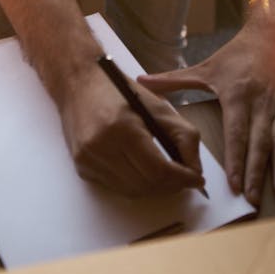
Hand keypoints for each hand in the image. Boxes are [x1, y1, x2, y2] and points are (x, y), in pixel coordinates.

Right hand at [59, 63, 204, 196]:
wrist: (77, 82)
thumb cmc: (119, 89)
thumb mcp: (157, 105)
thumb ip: (183, 136)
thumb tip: (195, 170)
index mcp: (123, 127)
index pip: (158, 170)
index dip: (182, 179)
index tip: (197, 179)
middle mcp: (102, 147)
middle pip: (146, 185)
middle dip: (171, 185)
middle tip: (185, 178)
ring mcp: (89, 160)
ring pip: (131, 191)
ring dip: (153, 188)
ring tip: (166, 176)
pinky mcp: (82, 167)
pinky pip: (115, 187)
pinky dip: (134, 184)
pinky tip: (141, 170)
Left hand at [138, 24, 274, 206]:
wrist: (269, 37)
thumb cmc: (235, 55)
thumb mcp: (205, 66)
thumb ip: (173, 79)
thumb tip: (143, 82)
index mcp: (237, 94)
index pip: (236, 132)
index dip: (236, 158)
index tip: (234, 182)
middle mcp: (259, 104)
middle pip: (258, 143)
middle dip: (256, 172)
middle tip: (251, 198)